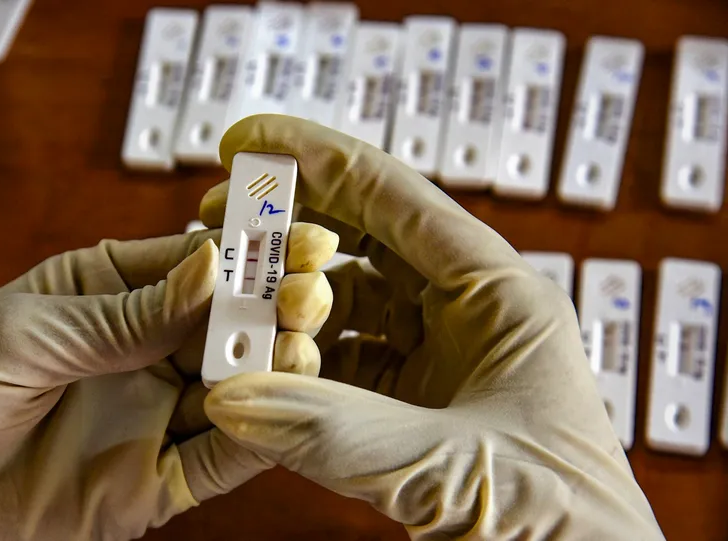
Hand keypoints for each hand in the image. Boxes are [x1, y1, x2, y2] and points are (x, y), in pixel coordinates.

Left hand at [0, 227, 336, 539]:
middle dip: (274, 304)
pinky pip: (218, 458)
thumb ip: (124, 314)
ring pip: (237, 388)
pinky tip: (276, 409)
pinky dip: (254, 435)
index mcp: (104, 292)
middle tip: (306, 294)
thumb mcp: (21, 336)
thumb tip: (211, 269)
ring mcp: (146, 417)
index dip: (247, 247)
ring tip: (301, 347)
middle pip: (229, 323)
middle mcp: (135, 352)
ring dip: (277, 368)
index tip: (294, 234)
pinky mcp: (148, 484)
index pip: (194, 261)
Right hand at [200, 115, 663, 539]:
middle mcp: (467, 321)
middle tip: (222, 215)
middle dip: (289, 225)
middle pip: (363, 242)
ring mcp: (437, 367)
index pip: (397, 199)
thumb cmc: (566, 530)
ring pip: (344, 306)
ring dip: (285, 300)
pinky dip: (293, 363)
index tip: (250, 143)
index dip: (317, 162)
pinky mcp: (411, 414)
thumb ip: (336, 433)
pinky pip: (338, 368)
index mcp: (499, 298)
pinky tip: (257, 364)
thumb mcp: (451, 468)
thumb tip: (236, 394)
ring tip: (229, 296)